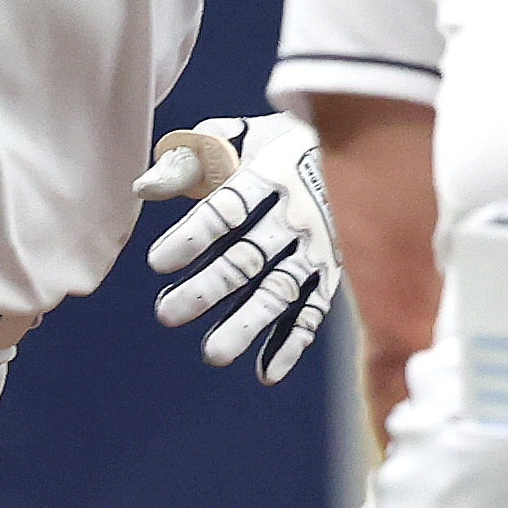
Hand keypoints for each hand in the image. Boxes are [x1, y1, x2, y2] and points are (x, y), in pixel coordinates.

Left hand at [134, 112, 342, 385]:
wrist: (365, 144)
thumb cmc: (281, 141)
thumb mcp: (240, 135)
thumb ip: (190, 158)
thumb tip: (143, 189)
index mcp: (269, 173)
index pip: (227, 209)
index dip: (193, 236)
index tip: (157, 263)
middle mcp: (297, 214)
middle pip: (248, 256)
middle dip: (208, 288)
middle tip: (167, 314)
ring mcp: (319, 247)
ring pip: (280, 291)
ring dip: (248, 324)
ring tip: (213, 354)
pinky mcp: (334, 272)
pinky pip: (315, 311)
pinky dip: (293, 343)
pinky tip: (265, 372)